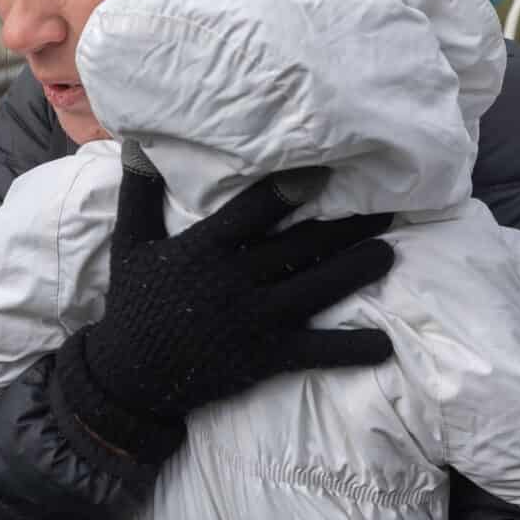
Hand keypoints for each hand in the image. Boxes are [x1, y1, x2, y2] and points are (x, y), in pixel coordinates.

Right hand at [52, 145, 395, 463]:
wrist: (130, 378)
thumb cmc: (133, 304)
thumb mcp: (130, 243)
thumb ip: (139, 192)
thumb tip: (137, 141)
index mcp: (205, 249)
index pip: (255, 210)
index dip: (292, 189)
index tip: (328, 169)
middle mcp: (236, 281)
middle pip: (301, 245)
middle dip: (346, 224)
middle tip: (387, 204)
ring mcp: (254, 320)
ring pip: (317, 289)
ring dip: (356, 270)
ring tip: (389, 251)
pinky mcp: (265, 358)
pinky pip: (315, 352)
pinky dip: (350, 349)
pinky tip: (384, 345)